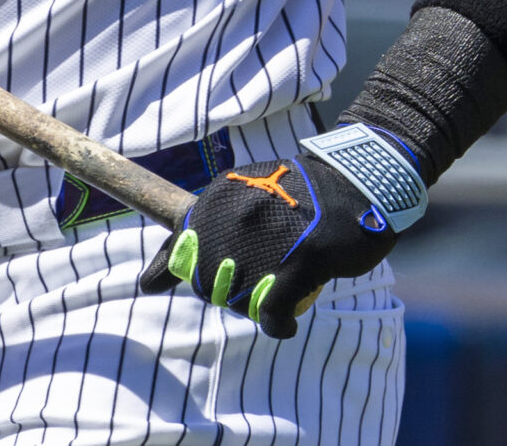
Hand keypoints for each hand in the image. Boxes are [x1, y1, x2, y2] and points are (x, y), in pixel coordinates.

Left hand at [137, 149, 398, 338]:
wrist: (361, 180)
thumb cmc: (301, 195)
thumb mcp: (245, 197)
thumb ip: (200, 233)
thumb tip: (145, 284)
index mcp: (219, 199)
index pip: (177, 249)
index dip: (179, 274)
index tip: (180, 284)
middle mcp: (235, 218)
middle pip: (208, 284)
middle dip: (227, 293)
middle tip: (259, 279)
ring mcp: (266, 241)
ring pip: (238, 302)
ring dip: (255, 309)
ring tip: (278, 294)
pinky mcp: (301, 263)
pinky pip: (272, 313)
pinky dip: (277, 326)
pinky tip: (286, 324)